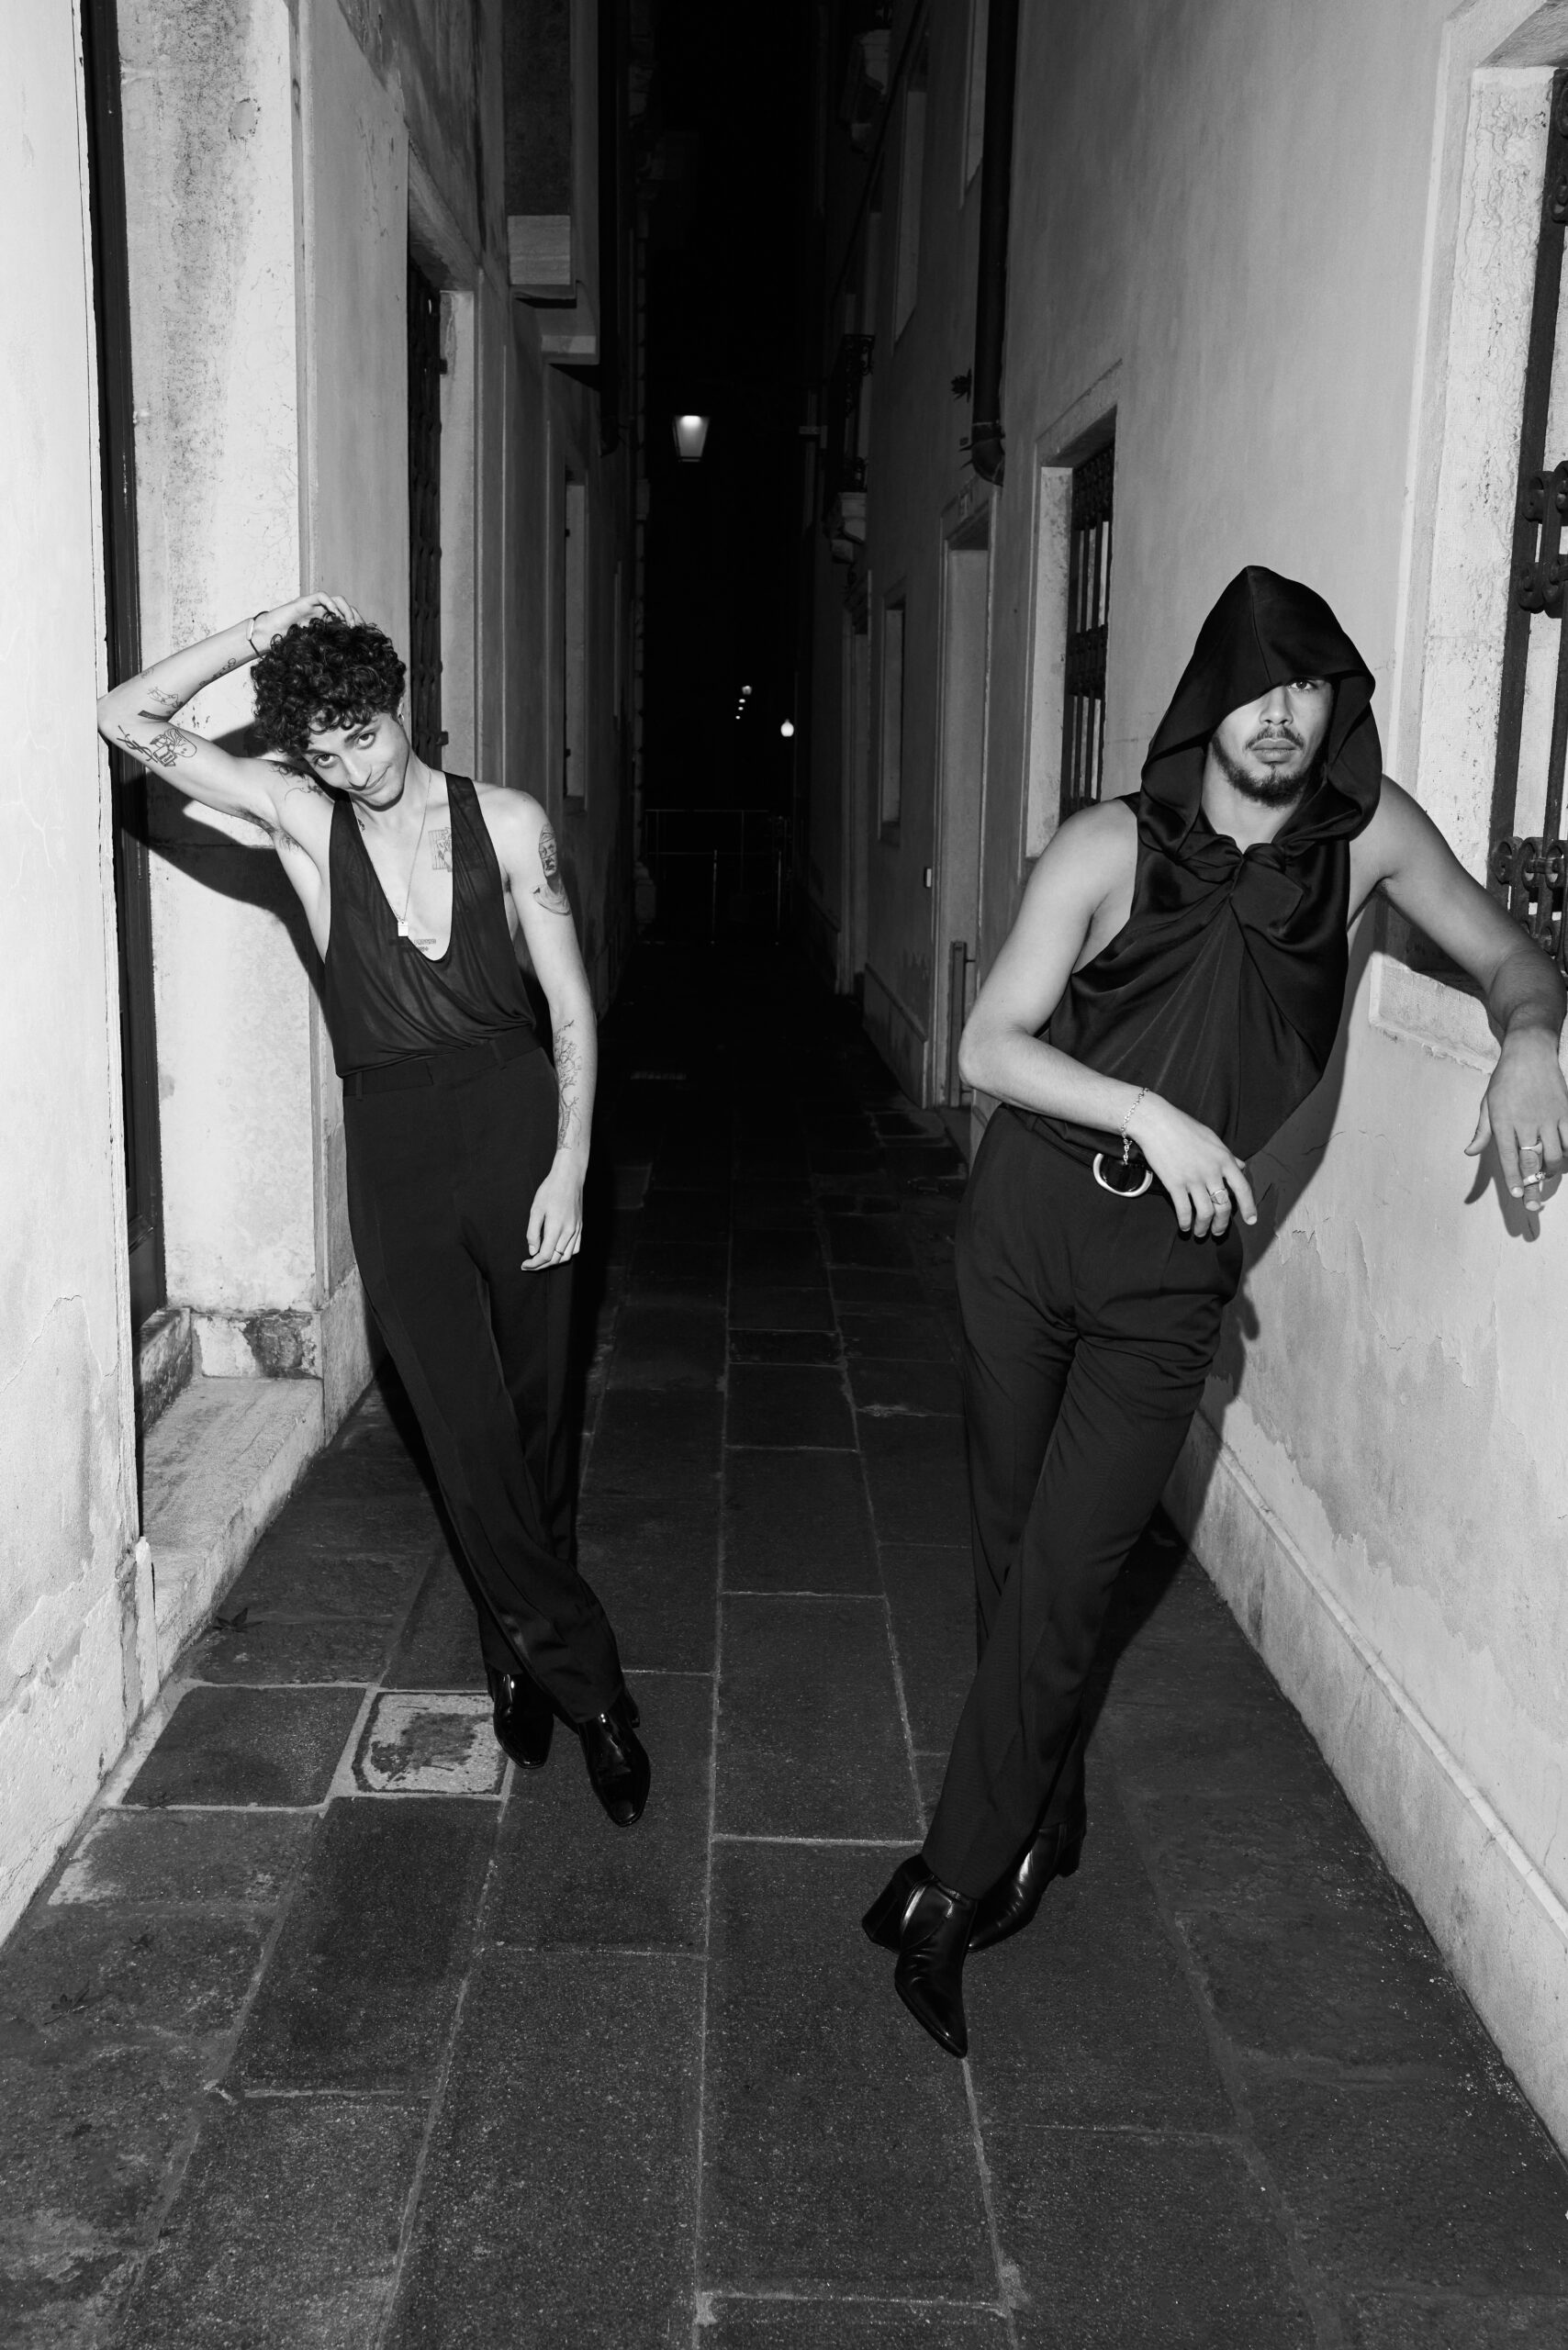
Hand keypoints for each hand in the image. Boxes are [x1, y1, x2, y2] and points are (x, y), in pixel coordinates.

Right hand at [251, 592, 362, 652]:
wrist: (266, 637)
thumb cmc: (286, 645)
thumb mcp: (312, 649)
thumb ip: (325, 650)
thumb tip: (345, 668)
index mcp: (324, 624)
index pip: (346, 619)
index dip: (356, 626)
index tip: (364, 637)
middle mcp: (321, 613)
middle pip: (345, 608)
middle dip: (355, 617)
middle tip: (360, 630)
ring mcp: (313, 607)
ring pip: (337, 600)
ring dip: (346, 610)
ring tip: (350, 623)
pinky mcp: (304, 602)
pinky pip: (321, 596)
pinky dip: (331, 603)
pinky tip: (335, 615)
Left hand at [522, 1154, 584, 1269]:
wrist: (569, 1178)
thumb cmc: (550, 1191)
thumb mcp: (535, 1210)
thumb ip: (533, 1232)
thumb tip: (532, 1251)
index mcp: (556, 1228)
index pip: (545, 1256)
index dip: (534, 1264)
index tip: (524, 1264)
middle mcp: (568, 1232)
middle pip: (555, 1259)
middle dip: (541, 1265)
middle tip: (529, 1264)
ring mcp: (576, 1230)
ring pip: (566, 1256)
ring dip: (553, 1262)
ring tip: (541, 1260)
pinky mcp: (580, 1227)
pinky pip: (575, 1248)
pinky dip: (565, 1255)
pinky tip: (557, 1251)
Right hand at [1126, 1094, 1257, 1237]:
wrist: (1157, 1123)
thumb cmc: (1184, 1127)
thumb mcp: (1212, 1138)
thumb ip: (1228, 1156)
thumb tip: (1241, 1167)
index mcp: (1224, 1159)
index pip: (1243, 1188)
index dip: (1249, 1207)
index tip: (1251, 1221)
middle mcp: (1212, 1171)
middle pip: (1224, 1207)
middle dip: (1222, 1224)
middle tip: (1218, 1232)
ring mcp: (1193, 1179)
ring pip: (1205, 1213)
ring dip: (1204, 1227)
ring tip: (1200, 1233)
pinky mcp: (1175, 1184)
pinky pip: (1184, 1210)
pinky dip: (1185, 1222)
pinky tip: (1184, 1227)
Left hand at [1466, 1025, 1567, 1216]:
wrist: (1530, 1053)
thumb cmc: (1505, 1080)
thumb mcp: (1487, 1104)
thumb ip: (1482, 1131)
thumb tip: (1469, 1152)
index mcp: (1504, 1121)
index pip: (1509, 1157)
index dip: (1513, 1179)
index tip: (1515, 1195)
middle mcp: (1526, 1122)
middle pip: (1532, 1162)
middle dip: (1532, 1187)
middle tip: (1532, 1206)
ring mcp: (1548, 1117)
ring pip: (1555, 1155)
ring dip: (1551, 1171)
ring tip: (1545, 1177)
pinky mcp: (1565, 1112)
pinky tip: (1563, 1157)